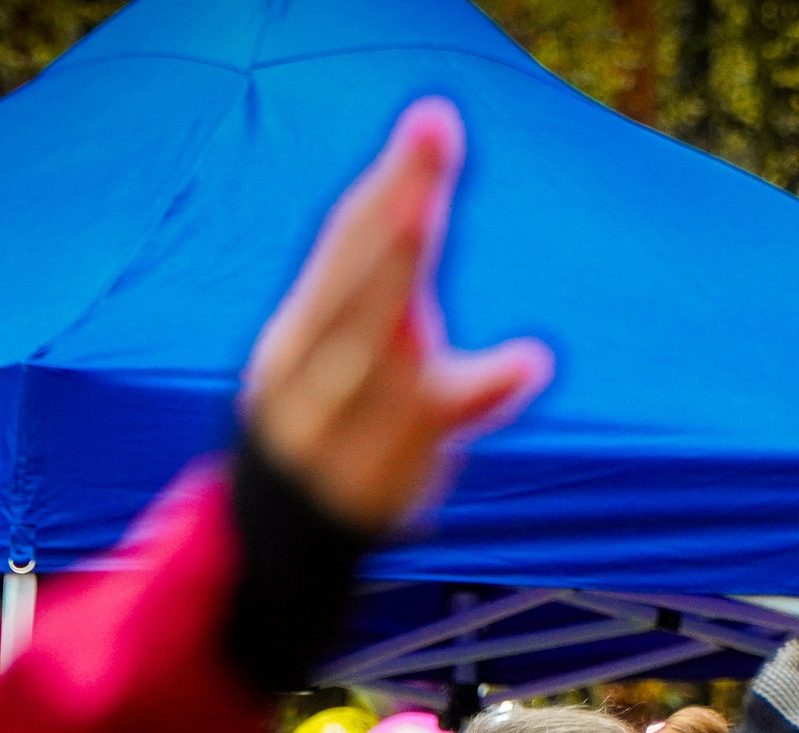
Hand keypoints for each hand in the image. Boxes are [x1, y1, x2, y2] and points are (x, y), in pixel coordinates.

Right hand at [245, 98, 551, 532]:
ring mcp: (333, 427)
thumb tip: (414, 193)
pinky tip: (526, 364)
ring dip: (393, 283)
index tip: (434, 121)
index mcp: (302, 330)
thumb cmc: (325, 431)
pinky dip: (475, 395)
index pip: (346, 243)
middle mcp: (306, 372)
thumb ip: (376, 286)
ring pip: (368, 349)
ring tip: (427, 218)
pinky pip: (424, 432)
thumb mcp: (340, 354)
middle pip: (354, 278)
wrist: (272, 545)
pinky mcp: (371, 480)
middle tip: (434, 143)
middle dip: (394, 211)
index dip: (388, 184)